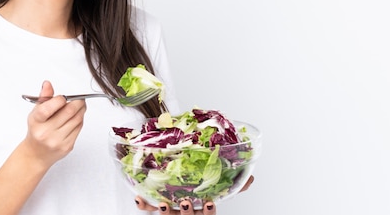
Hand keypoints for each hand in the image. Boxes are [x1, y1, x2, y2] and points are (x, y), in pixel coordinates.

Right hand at [24, 80, 85, 166]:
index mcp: (36, 121)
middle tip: (79, 99)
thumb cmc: (36, 131)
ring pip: (77, 119)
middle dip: (77, 102)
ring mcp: (57, 141)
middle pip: (68, 112)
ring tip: (79, 106)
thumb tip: (48, 84)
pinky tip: (76, 117)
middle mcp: (46, 132)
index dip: (60, 99)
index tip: (63, 97)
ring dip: (81, 110)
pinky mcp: (67, 146)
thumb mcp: (35, 113)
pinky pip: (79, 128)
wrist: (36, 154)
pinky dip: (80, 120)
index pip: (49, 107)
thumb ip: (43, 98)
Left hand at [134, 175, 253, 213]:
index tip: (209, 202)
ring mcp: (171, 211)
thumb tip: (251, 178)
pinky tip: (138, 198)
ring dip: (166, 211)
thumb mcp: (218, 192)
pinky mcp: (156, 208)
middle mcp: (187, 213)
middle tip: (186, 201)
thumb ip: (235, 186)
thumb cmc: (201, 198)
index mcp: (202, 211)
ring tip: (163, 202)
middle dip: (187, 211)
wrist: (182, 205)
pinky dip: (143, 205)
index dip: (208, 212)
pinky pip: (148, 209)